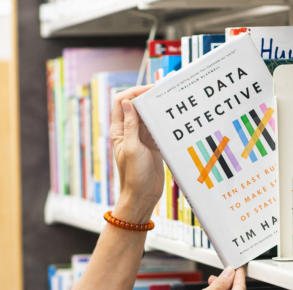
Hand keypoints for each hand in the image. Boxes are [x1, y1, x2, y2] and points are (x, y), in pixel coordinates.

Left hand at [109, 86, 164, 223]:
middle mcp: (129, 131)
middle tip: (165, 90)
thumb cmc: (133, 176)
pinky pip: (158, 126)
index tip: (150, 90)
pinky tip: (174, 116)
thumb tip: (129, 102)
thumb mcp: (132, 148)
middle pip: (137, 105)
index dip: (134, 92)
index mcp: (119, 131)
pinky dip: (164, 120)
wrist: (143, 196)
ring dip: (158, 107)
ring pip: (149, 114)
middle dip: (148, 96)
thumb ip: (131, 125)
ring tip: (171, 100)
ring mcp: (142, 137)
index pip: (122, 101)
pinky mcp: (153, 143)